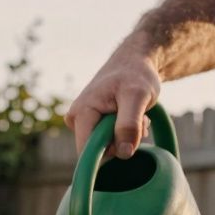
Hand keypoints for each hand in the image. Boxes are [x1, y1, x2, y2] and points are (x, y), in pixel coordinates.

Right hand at [66, 35, 161, 159]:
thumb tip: (123, 153)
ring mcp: (82, 121)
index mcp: (81, 112)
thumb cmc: (136, 75)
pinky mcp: (90, 123)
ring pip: (105, 146)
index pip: (88, 152)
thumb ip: (129, 125)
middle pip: (98, 150)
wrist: (136, 61)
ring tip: (135, 115)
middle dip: (121, 141)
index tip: (130, 138)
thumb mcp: (138, 97)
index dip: (111, 151)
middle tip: (138, 121)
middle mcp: (75, 119)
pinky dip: (123, 133)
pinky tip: (129, 116)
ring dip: (125, 136)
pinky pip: (106, 140)